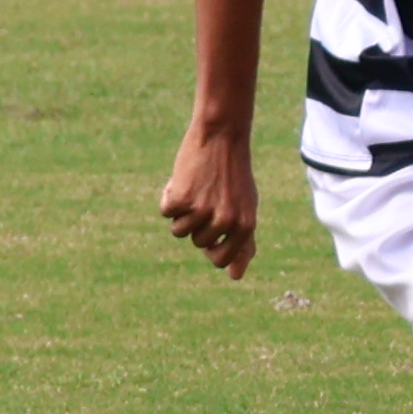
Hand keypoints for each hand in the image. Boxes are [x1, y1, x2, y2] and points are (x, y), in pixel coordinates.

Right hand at [158, 113, 257, 277]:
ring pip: (179, 230)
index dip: (211, 245)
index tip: (213, 226)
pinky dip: (169, 196)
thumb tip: (236, 276)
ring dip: (182, 211)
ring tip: (198, 187)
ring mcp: (203, 211)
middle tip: (209, 196)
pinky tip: (184, 179)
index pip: (220, 259)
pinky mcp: (181, 199)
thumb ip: (243, 243)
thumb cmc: (234, 175)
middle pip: (197, 243)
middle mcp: (225, 222)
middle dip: (197, 223)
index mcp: (245, 227)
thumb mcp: (246, 208)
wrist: (222, 136)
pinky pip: (166, 211)